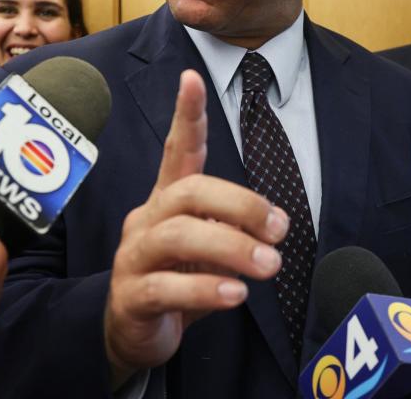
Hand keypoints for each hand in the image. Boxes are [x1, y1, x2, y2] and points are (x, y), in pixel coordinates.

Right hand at [104, 70, 288, 384]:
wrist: (131, 334)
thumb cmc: (177, 280)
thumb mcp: (207, 249)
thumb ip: (233, 230)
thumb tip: (274, 224)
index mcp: (167, 200)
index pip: (177, 150)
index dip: (185, 115)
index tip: (191, 77)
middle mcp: (146, 220)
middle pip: (187, 192)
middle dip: (239, 205)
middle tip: (280, 229)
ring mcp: (134, 258)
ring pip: (176, 236)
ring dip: (230, 247)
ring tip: (270, 265)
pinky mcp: (131, 298)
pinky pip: (165, 288)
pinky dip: (205, 290)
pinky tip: (235, 294)